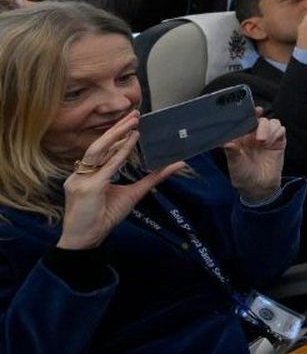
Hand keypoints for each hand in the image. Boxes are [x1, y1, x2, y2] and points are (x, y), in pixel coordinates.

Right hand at [57, 112, 184, 250]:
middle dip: (117, 129)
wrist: (86, 239)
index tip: (132, 122)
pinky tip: (131, 142)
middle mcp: (81, 174)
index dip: (116, 135)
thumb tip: (177, 163)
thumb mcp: (133, 193)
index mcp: (87, 174)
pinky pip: (105, 167)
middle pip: (99, 145)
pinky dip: (119, 154)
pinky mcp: (88, 188)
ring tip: (133, 123)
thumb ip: (153, 177)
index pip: (102, 149)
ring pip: (98, 150)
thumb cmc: (104, 217)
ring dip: (116, 135)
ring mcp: (81, 180)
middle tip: (135, 114)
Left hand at [223, 108, 287, 203]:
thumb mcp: (235, 165)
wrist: (259, 187)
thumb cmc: (243, 175)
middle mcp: (254, 134)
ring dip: (268, 129)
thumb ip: (232, 153)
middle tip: (258, 137)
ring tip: (264, 142)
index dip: (249, 113)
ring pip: (272, 122)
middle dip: (260, 124)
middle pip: (260, 119)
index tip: (253, 111)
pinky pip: (281, 130)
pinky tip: (271, 144)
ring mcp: (267, 137)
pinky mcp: (279, 141)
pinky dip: (276, 134)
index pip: (245, 120)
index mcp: (241, 136)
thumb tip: (226, 143)